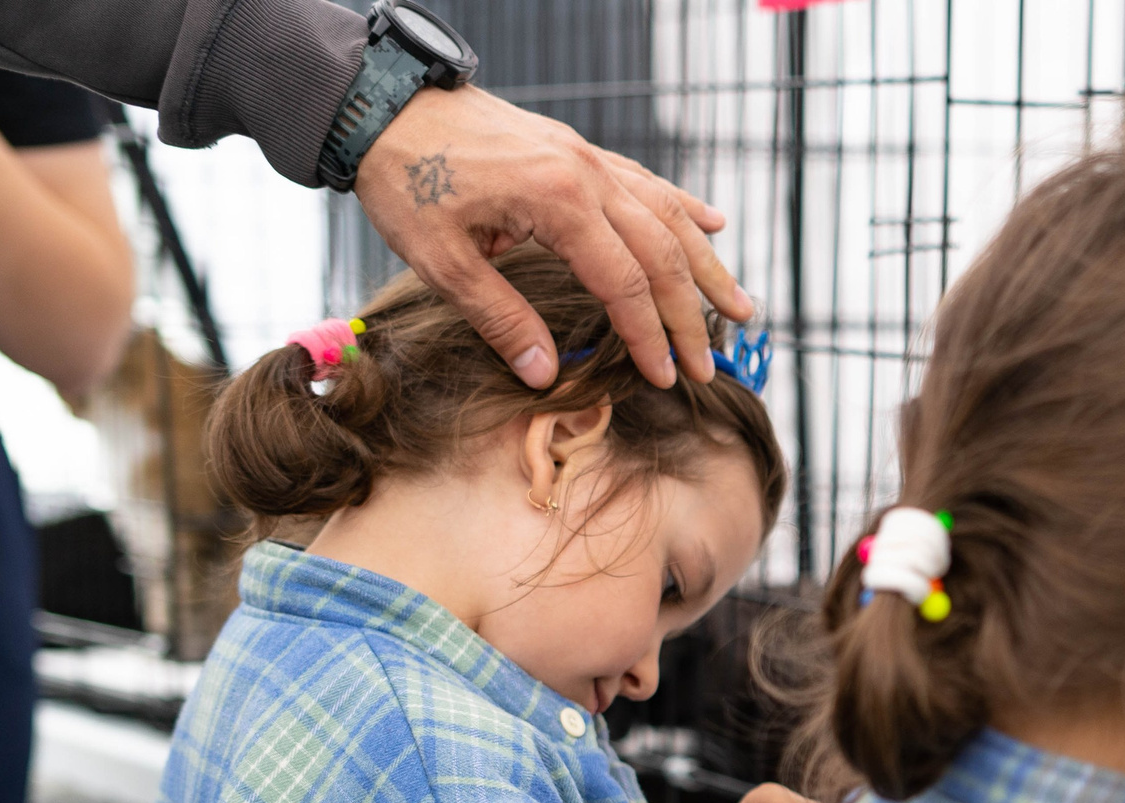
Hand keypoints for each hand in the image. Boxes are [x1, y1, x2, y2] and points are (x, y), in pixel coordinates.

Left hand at [355, 85, 756, 388]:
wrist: (384, 104)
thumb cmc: (404, 179)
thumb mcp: (440, 260)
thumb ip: (499, 317)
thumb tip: (546, 375)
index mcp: (557, 202)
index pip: (625, 283)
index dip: (649, 336)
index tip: (666, 377)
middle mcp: (586, 175)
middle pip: (663, 253)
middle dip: (690, 315)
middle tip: (708, 364)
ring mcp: (587, 158)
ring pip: (668, 215)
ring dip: (708, 265)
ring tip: (741, 308)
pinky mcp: (577, 150)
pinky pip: (646, 182)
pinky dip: (683, 208)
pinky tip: (712, 224)